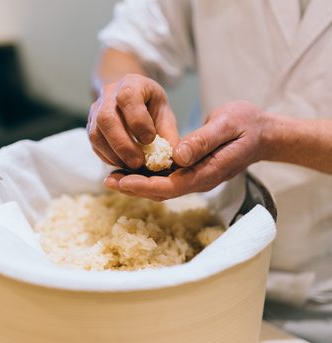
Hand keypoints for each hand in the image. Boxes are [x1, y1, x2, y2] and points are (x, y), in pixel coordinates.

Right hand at [87, 74, 178, 168]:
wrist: (130, 98)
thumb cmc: (150, 106)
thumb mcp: (164, 113)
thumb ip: (169, 134)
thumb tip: (176, 158)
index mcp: (131, 84)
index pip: (127, 97)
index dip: (138, 121)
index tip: (150, 140)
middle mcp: (108, 94)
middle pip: (107, 119)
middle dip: (123, 144)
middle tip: (138, 162)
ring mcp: (96, 110)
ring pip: (96, 134)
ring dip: (114, 154)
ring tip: (131, 165)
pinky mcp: (91, 127)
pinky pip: (94, 145)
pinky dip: (108, 157)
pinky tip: (123, 163)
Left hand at [105, 100, 270, 200]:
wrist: (262, 133)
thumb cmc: (247, 125)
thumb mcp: (228, 125)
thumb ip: (204, 141)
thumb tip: (178, 156)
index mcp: (207, 172)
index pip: (172, 186)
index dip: (145, 185)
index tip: (122, 181)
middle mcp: (199, 179)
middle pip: (162, 191)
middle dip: (134, 187)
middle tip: (108, 180)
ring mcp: (196, 176)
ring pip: (162, 186)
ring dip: (137, 183)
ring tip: (112, 176)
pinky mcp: (193, 170)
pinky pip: (167, 178)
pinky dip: (147, 175)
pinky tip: (132, 169)